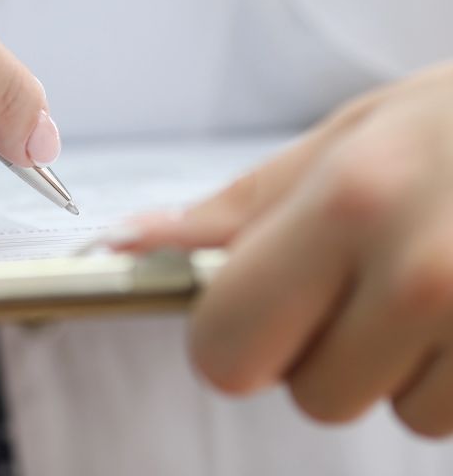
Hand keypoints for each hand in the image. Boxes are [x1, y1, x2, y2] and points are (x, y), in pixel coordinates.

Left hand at [109, 65, 452, 436]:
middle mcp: (422, 275)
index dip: (231, 337)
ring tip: (437, 281)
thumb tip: (131, 244)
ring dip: (401, 365)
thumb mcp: (347, 141)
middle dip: (319, 351)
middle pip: (312, 394)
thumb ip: (242, 208)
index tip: (253, 309)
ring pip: (395, 412)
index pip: (229, 346)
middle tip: (362, 280)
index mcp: (349, 203)